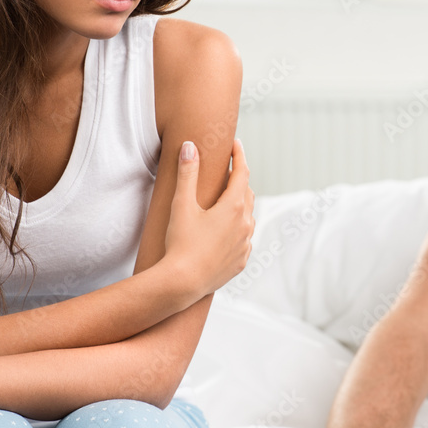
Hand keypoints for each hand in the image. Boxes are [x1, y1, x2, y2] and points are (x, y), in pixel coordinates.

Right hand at [163, 138, 254, 296]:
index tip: (235, 144)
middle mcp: (245, 224)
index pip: (242, 172)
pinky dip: (238, 229)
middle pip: (246, 194)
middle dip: (238, 180)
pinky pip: (244, 239)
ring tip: (226, 201)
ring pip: (247, 217)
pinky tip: (226, 232)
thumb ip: (187, 173)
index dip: (239, 156)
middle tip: (227, 171)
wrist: (182, 283)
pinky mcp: (240, 261)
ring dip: (239, 205)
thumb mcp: (181, 204)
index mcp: (234, 207)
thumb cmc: (180, 242)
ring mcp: (245, 244)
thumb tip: (189, 146)